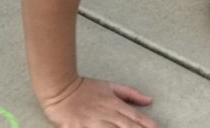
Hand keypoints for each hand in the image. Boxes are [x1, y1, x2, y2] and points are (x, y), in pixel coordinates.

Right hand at [42, 77, 158, 127]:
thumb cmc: (84, 88)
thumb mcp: (109, 86)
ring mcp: (94, 124)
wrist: (59, 89)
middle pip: (128, 127)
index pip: (137, 117)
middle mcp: (107, 114)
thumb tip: (149, 100)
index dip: (149, 125)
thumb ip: (130, 94)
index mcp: (114, 104)